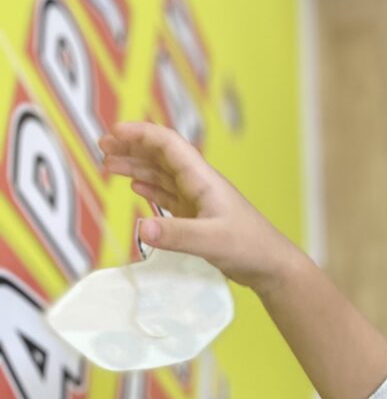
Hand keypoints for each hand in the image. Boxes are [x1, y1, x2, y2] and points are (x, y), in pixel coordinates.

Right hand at [100, 122, 299, 293]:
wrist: (272, 266)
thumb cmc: (250, 248)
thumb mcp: (211, 241)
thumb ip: (176, 235)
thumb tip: (140, 228)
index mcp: (203, 180)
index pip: (168, 145)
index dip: (141, 134)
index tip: (114, 131)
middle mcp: (199, 184)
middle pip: (161, 156)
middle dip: (132, 147)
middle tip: (102, 146)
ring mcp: (199, 201)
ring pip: (163, 175)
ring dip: (136, 167)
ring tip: (108, 165)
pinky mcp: (199, 218)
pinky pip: (169, 196)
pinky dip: (151, 188)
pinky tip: (136, 187)